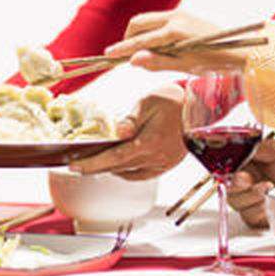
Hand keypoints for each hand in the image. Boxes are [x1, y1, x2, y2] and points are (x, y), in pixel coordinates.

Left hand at [70, 84, 185, 179]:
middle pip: (117, 167)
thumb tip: (117, 132)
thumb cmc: (173, 101)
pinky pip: (140, 174)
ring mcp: (161, 164)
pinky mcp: (166, 166)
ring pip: (127, 172)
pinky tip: (116, 164)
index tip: (74, 166)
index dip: (92, 163)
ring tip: (92, 163)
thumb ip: (131, 119)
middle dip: (94, 167)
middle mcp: (155, 158)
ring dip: (109, 169)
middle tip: (75, 165)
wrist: (200, 108)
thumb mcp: (148, 102)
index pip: (113, 158)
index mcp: (149, 142)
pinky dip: (125, 171)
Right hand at [105, 11, 250, 74]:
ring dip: (139, 33)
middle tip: (127, 54)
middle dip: (128, 37)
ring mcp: (180, 13)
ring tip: (142, 52)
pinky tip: (156, 46)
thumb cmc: (214, 61)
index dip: (122, 49)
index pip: (140, 40)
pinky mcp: (184, 15)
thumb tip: (132, 61)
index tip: (108, 55)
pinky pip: (158, 20)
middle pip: (138, 22)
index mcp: (174, 32)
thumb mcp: (185, 66)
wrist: (240, 49)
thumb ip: (157, 62)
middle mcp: (175, 17)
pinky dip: (151, 31)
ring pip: (147, 20)